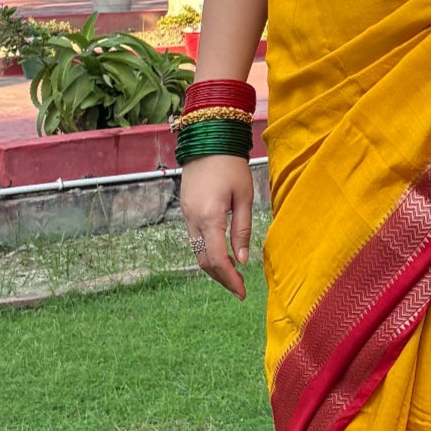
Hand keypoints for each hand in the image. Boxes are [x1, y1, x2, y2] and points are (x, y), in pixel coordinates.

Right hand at [179, 154, 253, 298]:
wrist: (208, 139)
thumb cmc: (231, 165)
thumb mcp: (244, 196)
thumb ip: (242, 230)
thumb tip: (241, 260)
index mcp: (209, 217)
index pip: (216, 259)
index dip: (230, 279)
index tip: (242, 291)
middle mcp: (193, 219)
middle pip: (203, 261)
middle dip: (222, 278)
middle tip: (239, 289)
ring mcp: (186, 215)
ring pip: (196, 252)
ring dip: (214, 267)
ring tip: (233, 276)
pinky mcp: (186, 210)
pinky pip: (195, 239)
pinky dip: (207, 252)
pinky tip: (223, 255)